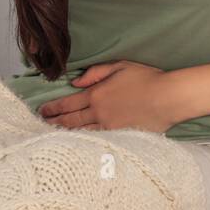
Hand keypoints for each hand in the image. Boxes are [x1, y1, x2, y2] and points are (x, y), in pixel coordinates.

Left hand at [36, 60, 175, 133]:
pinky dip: (82, 141)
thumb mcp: (120, 66)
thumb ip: (96, 73)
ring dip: (65, 133)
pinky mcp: (119, 136)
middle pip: (70, 120)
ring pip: (80, 132)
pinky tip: (76, 142)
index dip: (52, 108)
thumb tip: (75, 82)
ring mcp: (108, 126)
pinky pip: (96, 140)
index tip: (42, 111)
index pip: (67, 103)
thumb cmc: (147, 78)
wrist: (167, 98)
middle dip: (54, 122)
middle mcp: (98, 112)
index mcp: (96, 93)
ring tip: (54, 135)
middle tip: (43, 126)